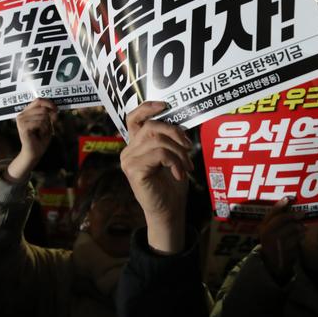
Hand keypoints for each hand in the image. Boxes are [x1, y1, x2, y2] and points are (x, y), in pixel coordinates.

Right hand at [5, 98, 57, 181]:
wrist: (34, 153)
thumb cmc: (41, 138)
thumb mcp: (47, 123)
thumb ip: (50, 114)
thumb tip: (55, 109)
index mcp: (27, 112)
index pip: (38, 100)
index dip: (49, 103)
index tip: (57, 110)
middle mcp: (22, 114)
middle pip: (42, 109)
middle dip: (49, 118)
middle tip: (46, 128)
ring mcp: (21, 120)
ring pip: (42, 116)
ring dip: (46, 126)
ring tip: (41, 132)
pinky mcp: (22, 127)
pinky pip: (40, 123)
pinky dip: (43, 129)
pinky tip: (39, 135)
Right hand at [120, 101, 193, 254]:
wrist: (169, 211)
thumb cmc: (171, 184)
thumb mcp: (172, 156)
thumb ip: (169, 139)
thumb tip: (180, 123)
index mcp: (136, 145)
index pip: (134, 118)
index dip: (147, 107)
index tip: (165, 105)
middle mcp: (128, 151)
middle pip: (152, 127)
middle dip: (176, 134)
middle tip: (189, 148)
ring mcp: (129, 161)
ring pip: (159, 140)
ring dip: (179, 152)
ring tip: (186, 166)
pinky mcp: (134, 170)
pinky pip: (160, 154)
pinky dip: (175, 162)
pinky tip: (179, 174)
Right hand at [258, 197, 304, 283]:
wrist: (273, 265)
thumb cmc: (274, 244)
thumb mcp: (271, 232)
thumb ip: (278, 221)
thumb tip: (290, 204)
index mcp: (262, 228)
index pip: (270, 214)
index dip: (279, 205)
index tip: (287, 199)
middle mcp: (266, 234)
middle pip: (281, 219)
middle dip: (293, 215)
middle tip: (302, 213)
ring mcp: (274, 243)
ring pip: (290, 229)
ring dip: (299, 227)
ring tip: (303, 227)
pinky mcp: (283, 251)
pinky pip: (295, 240)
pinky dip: (300, 237)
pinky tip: (302, 236)